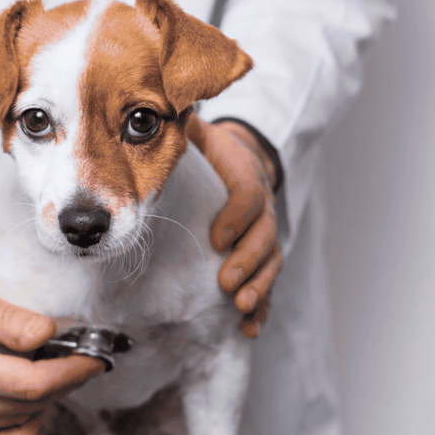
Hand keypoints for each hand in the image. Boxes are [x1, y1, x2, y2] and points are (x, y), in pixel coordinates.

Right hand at [0, 250, 102, 434]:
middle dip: (65, 383)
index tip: (95, 358)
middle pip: (28, 406)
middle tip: (84, 358)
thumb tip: (48, 335)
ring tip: (58, 373)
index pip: (32, 384)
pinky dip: (17, 430)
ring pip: (13, 427)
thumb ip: (6, 318)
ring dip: (45, 404)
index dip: (71, 372)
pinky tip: (30, 405)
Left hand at [185, 117, 281, 337]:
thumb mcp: (201, 133)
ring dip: (259, 287)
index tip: (216, 237)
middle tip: (227, 282)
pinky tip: (249, 328)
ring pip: (270, 264)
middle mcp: (263, 210)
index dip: (237, 217)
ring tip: (242, 307)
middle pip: (265, 237)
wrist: (242, 159)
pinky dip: (261, 308)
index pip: (250, 197)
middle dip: (248, 261)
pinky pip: (267, 284)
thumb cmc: (213, 152)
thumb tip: (164, 107)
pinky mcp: (262, 258)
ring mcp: (265, 236)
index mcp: (248, 177)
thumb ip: (184, 124)